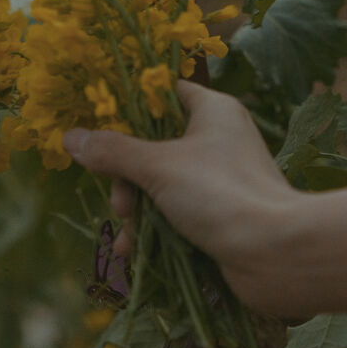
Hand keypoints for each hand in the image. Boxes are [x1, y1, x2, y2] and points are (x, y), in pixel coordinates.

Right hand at [63, 80, 303, 314]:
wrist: (277, 253)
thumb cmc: (220, 194)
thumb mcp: (158, 167)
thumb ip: (112, 152)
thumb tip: (69, 137)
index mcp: (212, 110)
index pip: (163, 93)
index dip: (129, 111)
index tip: (100, 133)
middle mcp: (218, 139)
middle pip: (153, 145)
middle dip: (125, 177)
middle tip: (120, 203)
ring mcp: (220, 179)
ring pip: (160, 185)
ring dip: (136, 210)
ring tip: (128, 237)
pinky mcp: (220, 215)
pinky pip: (175, 214)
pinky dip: (153, 230)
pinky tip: (133, 254)